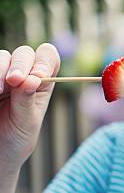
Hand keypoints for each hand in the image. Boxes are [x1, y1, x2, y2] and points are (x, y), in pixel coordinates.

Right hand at [0, 44, 59, 169]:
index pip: (49, 58)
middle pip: (24, 53)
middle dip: (21, 64)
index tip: (39, 76)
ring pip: (2, 56)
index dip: (45, 62)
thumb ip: (27, 101)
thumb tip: (32, 78)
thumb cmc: (16, 138)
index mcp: (41, 83)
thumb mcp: (26, 122)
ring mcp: (1, 74)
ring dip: (0, 70)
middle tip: (15, 80)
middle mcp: (22, 74)